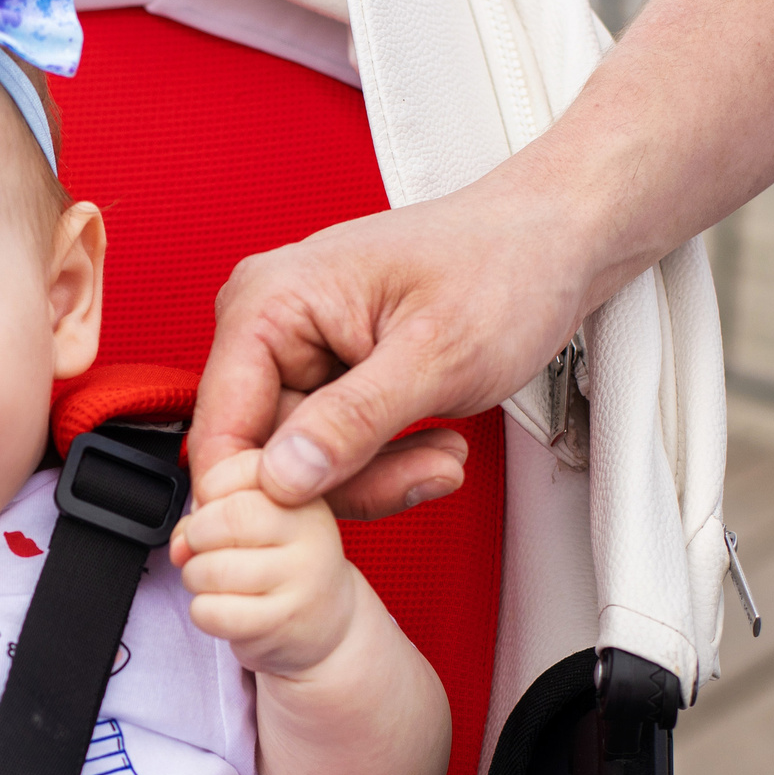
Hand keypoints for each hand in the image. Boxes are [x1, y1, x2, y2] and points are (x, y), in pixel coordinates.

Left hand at [170, 448, 361, 678]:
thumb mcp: (257, 522)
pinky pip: (214, 612)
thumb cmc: (280, 563)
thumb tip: (182, 543)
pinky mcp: (283, 622)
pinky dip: (203, 612)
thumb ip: (211, 514)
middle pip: (228, 518)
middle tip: (203, 549)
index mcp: (302, 496)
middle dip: (197, 535)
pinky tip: (224, 608)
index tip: (213, 507)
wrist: (326, 620)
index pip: (244, 469)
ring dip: (195, 578)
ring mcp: (301, 580)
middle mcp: (311, 533)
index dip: (210, 488)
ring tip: (214, 582)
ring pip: (213, 570)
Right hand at [193, 161, 594, 518]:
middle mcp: (266, 325)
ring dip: (376, 476)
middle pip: (263, 457)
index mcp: (267, 302)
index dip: (258, 494)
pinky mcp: (326, 378)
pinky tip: (434, 445)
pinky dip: (384, 463)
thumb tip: (281, 479)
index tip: (316, 532)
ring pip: (302, 465)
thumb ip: (353, 421)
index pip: (221, 431)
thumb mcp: (435, 355)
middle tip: (425, 473)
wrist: (553, 241)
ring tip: (443, 454)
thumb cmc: (504, 266)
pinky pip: (332, 452)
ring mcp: (295, 353)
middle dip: (347, 482)